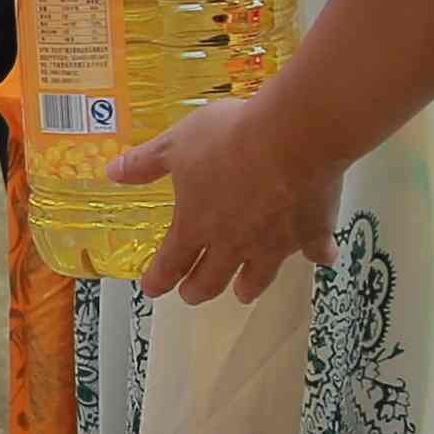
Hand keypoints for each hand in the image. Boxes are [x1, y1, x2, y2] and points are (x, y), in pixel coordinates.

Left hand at [106, 89, 335, 307]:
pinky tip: (322, 256)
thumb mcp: (177, 144)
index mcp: (196, 225)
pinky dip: (318, 255)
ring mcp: (274, 244)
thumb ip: (145, 163)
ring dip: (248, 286)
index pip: (170, 262)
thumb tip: (111, 173)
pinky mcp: (312, 233)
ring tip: (244, 293)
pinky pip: (316, 250)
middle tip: (191, 295)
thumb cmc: (227, 139)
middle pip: (211, 279)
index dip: (159, 279)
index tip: (152, 290)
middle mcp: (233, 244)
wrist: (292, 138)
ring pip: (259, 276)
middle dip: (198, 290)